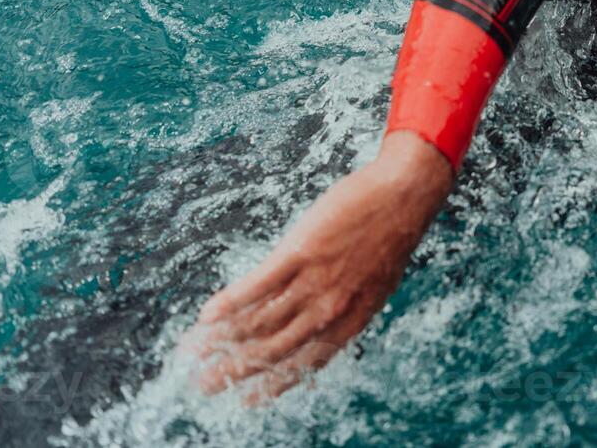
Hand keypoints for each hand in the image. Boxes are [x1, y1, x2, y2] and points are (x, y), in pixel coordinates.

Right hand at [183, 131, 452, 402]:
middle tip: (203, 384)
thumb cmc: (390, 237)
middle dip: (233, 370)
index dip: (270, 385)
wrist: (404, 195)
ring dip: (220, 340)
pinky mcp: (301, 251)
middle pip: (271, 350)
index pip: (302, 365)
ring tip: (192, 351)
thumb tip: (325, 325)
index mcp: (349, 322)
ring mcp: (314, 281)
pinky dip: (230, 303)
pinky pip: (258, 285)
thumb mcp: (375, 287)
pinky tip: (207, 315)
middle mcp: (329, 310)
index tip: (244, 400)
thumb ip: (347, 311)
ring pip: (258, 321)